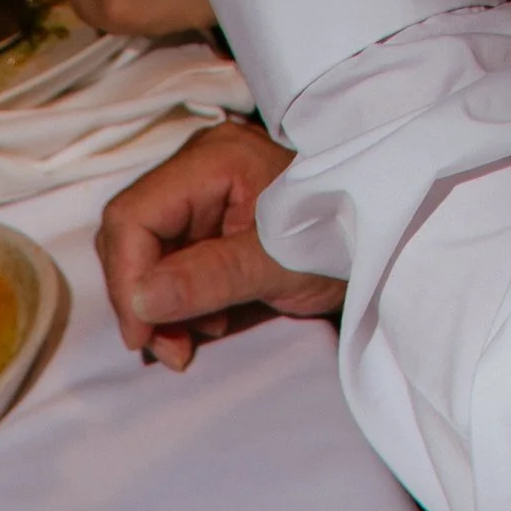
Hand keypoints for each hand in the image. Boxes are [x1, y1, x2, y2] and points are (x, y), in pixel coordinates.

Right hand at [97, 118, 343, 364]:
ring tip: (190, 342)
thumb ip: (207, 279)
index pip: (133, 217)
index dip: (126, 280)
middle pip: (129, 236)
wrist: (384, 239)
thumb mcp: (277, 264)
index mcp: (213, 161)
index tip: (146, 335)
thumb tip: (140, 301)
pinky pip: (166, 265)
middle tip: (171, 348)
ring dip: (154, 308)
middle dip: (139, 299)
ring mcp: (202, 196)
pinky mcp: (208, 225)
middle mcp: (198, 170)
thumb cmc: (342, 238)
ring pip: (142, 255)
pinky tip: (204, 323)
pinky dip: (173, 303)